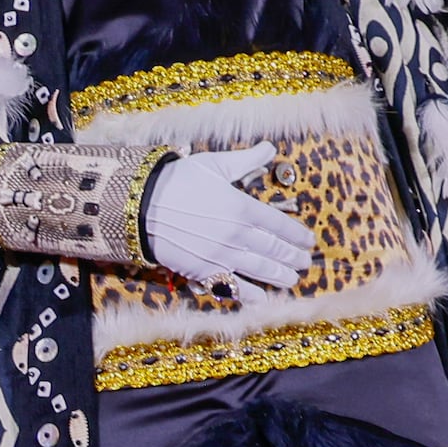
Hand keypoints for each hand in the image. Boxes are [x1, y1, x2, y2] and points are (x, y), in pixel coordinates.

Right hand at [142, 147, 318, 292]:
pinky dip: (249, 295)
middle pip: (274, 250)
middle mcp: (237, 234)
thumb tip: (268, 148)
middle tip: (305, 263)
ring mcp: (222, 255)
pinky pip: (232, 287)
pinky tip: (261, 299)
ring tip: (291, 280)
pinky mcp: (204, 271)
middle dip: (293, 258)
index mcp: (242, 207)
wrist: (139, 205)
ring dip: (279, 277)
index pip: (280, 224)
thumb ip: (245, 161)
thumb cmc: (176, 181)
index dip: (297, 235)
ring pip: (260, 270)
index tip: (308, 241)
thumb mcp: (213, 165)